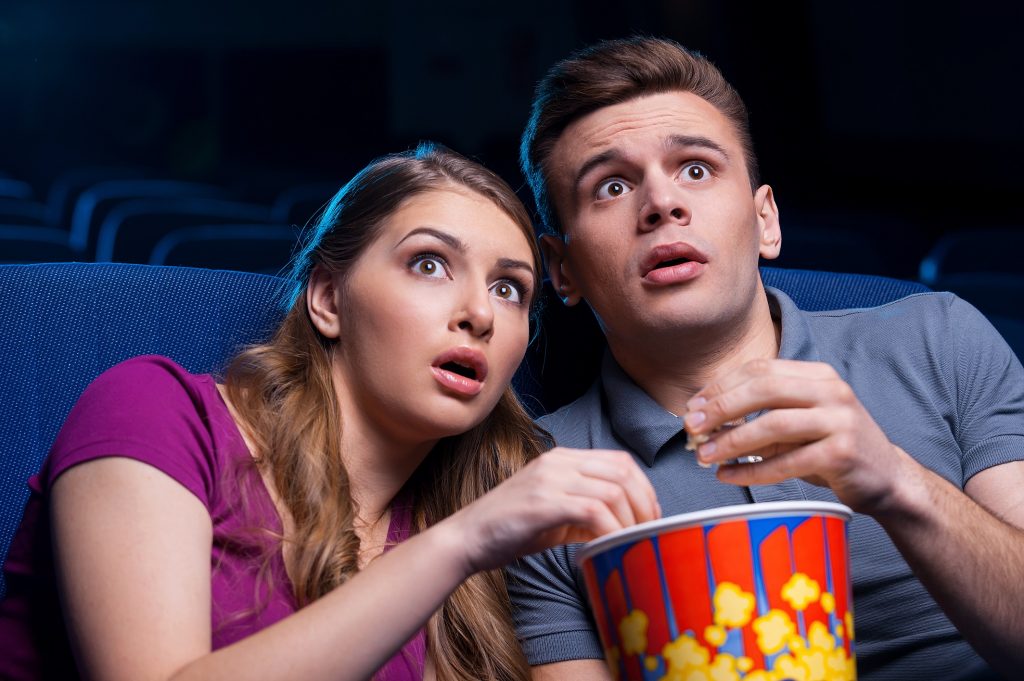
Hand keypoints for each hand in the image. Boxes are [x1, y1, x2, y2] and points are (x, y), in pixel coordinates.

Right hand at [447, 447, 660, 573]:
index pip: (620, 461)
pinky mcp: (544, 502)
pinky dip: (611, 530)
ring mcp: (550, 479)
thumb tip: (620, 525)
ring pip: (614, 490)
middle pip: (623, 472)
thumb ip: (585, 512)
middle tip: (649, 532)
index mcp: (562, 458)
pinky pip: (594, 511)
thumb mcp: (554, 514)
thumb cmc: (509, 529)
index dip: (644, 488)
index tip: (650, 516)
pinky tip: (610, 546)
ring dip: (631, 520)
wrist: (467, 538)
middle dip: (645, 504)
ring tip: (631, 542)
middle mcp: (558, 461)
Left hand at [683, 358, 916, 513]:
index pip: (760, 368)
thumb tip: (704, 423)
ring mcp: (840, 420)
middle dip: (721, 407)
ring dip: (731, 441)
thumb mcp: (797, 424)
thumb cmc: (832, 448)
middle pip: (763, 389)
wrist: (887, 479)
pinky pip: (787, 462)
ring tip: (703, 454)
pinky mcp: (843, 453)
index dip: (721, 385)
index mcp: (817, 374)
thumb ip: (758, 419)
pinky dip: (753, 471)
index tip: (693, 404)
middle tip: (691, 426)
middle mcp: (831, 390)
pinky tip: (728, 476)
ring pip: (773, 424)